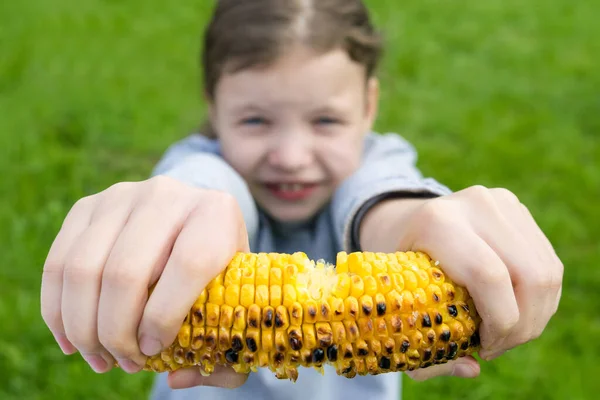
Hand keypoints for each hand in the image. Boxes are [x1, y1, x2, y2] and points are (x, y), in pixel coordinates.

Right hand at [41, 175, 249, 388]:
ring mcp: (122, 195)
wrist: (193, 219)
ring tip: (101, 358)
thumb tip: (176, 376)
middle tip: (127, 362)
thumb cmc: (217, 270)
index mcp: (216, 212)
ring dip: (84, 328)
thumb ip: (225, 349)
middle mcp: (168, 194)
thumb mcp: (237, 299)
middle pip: (127, 272)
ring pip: (84, 269)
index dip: (166, 318)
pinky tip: (72, 341)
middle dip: (118, 333)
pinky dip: (58, 312)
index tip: (157, 351)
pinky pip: (58, 264)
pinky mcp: (87, 206)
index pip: (189, 265)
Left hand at [360, 185, 562, 380]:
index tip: (483, 348)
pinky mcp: (518, 210)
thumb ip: (424, 344)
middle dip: (523, 326)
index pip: (489, 276)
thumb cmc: (395, 268)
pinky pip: (548, 264)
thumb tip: (471, 368)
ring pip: (547, 272)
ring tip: (507, 333)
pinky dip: (540, 300)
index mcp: (438, 222)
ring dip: (536, 316)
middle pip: (530, 276)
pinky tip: (515, 312)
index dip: (499, 323)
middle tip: (498, 347)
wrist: (401, 221)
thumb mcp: (393, 300)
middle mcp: (474, 204)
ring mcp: (501, 202)